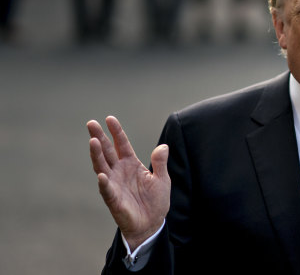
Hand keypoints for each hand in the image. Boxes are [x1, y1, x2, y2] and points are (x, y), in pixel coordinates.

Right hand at [87, 116, 170, 249]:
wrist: (151, 224)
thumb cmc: (155, 201)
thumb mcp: (162, 180)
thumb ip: (160, 163)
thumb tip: (163, 146)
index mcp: (131, 164)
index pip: (121, 144)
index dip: (116, 131)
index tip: (109, 118)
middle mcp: (119, 171)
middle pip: (107, 151)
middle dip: (99, 137)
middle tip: (91, 123)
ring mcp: (114, 184)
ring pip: (102, 166)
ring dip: (97, 155)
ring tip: (93, 141)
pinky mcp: (113, 199)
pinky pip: (107, 190)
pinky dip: (104, 183)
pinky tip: (101, 175)